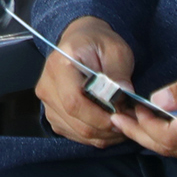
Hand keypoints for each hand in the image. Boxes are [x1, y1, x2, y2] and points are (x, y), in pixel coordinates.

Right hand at [35, 16, 134, 148]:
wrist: (80, 41)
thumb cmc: (97, 43)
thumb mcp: (115, 50)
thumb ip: (118, 72)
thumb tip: (124, 94)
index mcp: (59, 65)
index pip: (74, 102)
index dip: (100, 117)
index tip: (122, 116)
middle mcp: (47, 86)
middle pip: (76, 122)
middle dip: (107, 128)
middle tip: (129, 121)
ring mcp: (47, 103)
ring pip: (78, 132)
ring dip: (104, 134)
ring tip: (121, 121)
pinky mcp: (53, 114)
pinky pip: (75, 135)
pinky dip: (95, 135)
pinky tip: (108, 123)